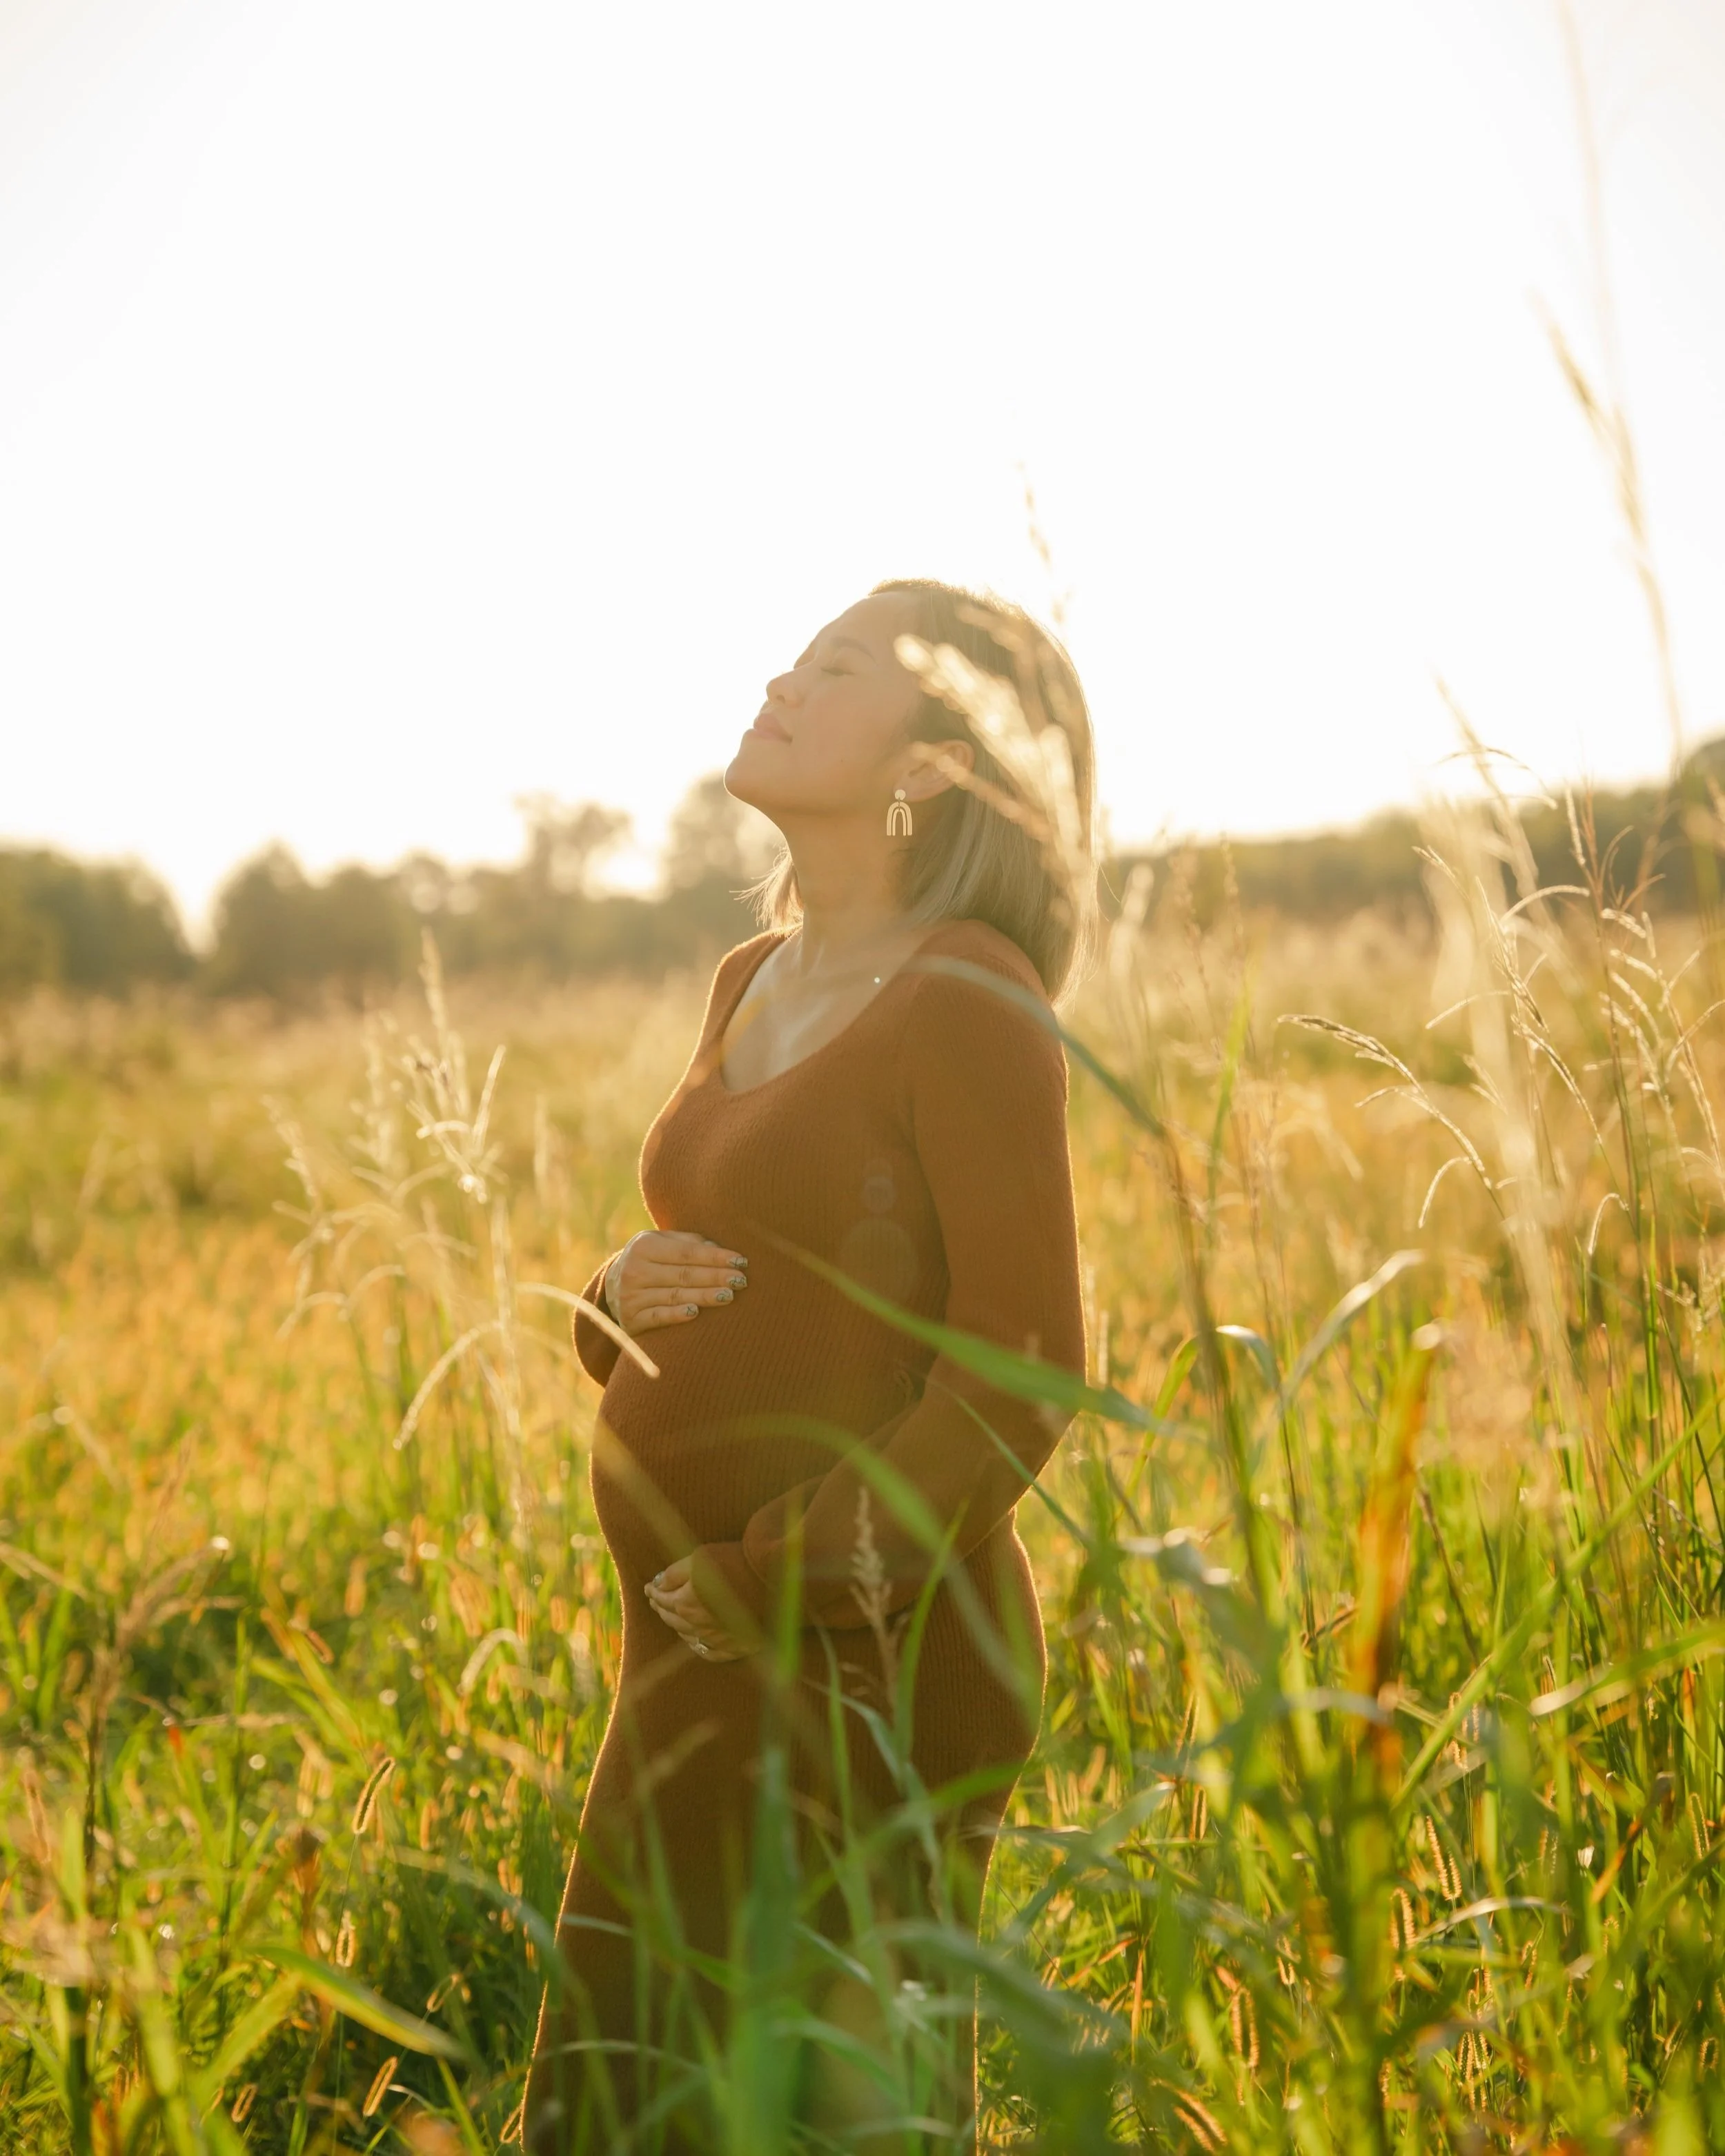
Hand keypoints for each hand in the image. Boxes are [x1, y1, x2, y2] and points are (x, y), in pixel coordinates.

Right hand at [606, 1231, 748, 1336]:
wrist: (611, 1288)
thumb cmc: (649, 1261)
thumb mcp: (661, 1244)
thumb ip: (688, 1243)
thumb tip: (719, 1248)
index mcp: (644, 1246)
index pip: (687, 1253)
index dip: (715, 1257)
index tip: (741, 1261)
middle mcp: (634, 1270)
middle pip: (684, 1274)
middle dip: (715, 1277)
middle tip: (741, 1280)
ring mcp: (631, 1296)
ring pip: (675, 1296)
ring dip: (704, 1296)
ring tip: (728, 1295)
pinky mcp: (631, 1319)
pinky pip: (658, 1317)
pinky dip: (677, 1315)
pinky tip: (695, 1313)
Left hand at [644, 1557, 748, 1662]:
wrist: (774, 1582)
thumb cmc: (736, 1563)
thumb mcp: (700, 1557)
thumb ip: (675, 1572)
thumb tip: (658, 1583)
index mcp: (685, 1602)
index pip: (662, 1598)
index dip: (654, 1591)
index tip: (648, 1587)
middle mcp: (697, 1625)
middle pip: (673, 1618)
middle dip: (662, 1608)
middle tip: (656, 1601)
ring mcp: (717, 1639)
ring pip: (688, 1635)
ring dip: (677, 1625)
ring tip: (672, 1616)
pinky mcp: (736, 1647)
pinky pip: (710, 1652)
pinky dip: (698, 1646)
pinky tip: (695, 1641)